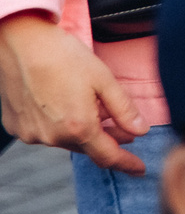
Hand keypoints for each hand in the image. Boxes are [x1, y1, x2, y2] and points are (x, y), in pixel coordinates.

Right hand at [0, 11, 145, 173]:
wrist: (21, 43)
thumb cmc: (65, 57)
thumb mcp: (104, 80)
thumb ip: (124, 110)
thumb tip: (141, 131)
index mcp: (78, 127)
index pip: (107, 156)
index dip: (126, 163)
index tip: (139, 169)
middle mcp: (52, 137)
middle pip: (87, 147)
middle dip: (108, 141)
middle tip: (125, 132)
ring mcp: (31, 134)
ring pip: (65, 140)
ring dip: (83, 131)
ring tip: (96, 111)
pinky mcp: (16, 126)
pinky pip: (44, 132)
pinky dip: (59, 124)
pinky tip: (64, 105)